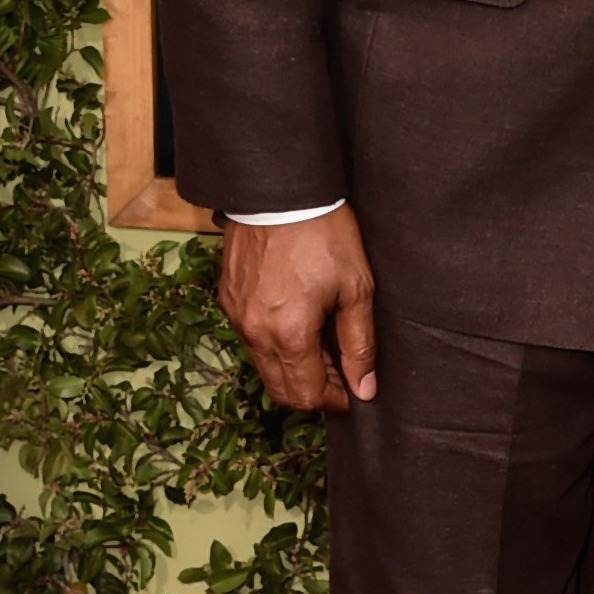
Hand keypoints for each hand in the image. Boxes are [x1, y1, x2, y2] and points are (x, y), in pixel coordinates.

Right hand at [218, 205, 377, 413]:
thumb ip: (360, 344)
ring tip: (323, 347)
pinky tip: (297, 326)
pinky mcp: (228, 299)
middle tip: (340, 375)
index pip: (306, 395)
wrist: (280, 192)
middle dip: (312, 391)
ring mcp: (236, 317)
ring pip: (263, 367)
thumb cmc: (324, 235)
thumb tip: (365, 388)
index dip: (332, 400)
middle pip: (280, 390)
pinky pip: (249, 340)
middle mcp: (255, 333)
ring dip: (292, 369)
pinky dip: (273, 346)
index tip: (351, 392)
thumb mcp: (356, 289)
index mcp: (289, 335)